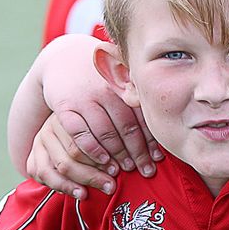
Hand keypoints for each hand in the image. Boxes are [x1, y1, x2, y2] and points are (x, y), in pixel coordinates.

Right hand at [28, 113, 117, 198]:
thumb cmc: (95, 126)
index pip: (89, 135)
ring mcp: (41, 141)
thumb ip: (123, 126)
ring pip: (61, 164)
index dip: (109, 153)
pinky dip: (63, 186)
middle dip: (96, 172)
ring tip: (103, 190)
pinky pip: (43, 174)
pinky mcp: (33, 156)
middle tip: (113, 184)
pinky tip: (81, 193)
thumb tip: (144, 146)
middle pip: (75, 152)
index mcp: (72, 113)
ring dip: (82, 180)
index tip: (123, 167)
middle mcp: (53, 125)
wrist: (66, 125)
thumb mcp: (108, 120)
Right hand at [40, 39, 157, 177]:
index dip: (152, 139)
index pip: (142, 116)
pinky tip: (102, 161)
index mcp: (124, 85)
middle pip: (127, 127)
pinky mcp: (65, 106)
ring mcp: (85, 98)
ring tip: (127, 170)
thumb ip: (138, 96)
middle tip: (147, 170)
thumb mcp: (121, 79)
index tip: (159, 157)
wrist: (63, 59)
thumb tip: (165, 120)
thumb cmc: (101, 77)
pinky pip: (79, 132)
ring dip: (118, 154)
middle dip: (138, 152)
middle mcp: (106, 91)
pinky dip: (92, 149)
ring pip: (105, 132)